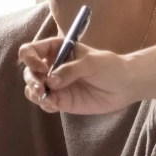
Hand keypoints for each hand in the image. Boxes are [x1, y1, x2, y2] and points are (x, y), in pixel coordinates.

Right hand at [18, 39, 139, 114]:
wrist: (126, 86)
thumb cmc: (111, 66)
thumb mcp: (92, 62)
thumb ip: (70, 70)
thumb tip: (50, 81)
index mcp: (56, 49)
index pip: (31, 50)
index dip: (30, 59)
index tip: (43, 69)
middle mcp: (52, 66)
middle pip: (29, 71)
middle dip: (32, 80)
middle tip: (41, 89)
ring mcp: (55, 84)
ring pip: (32, 88)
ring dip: (35, 93)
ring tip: (49, 99)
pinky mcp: (61, 100)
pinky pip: (44, 103)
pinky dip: (45, 104)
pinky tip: (55, 105)